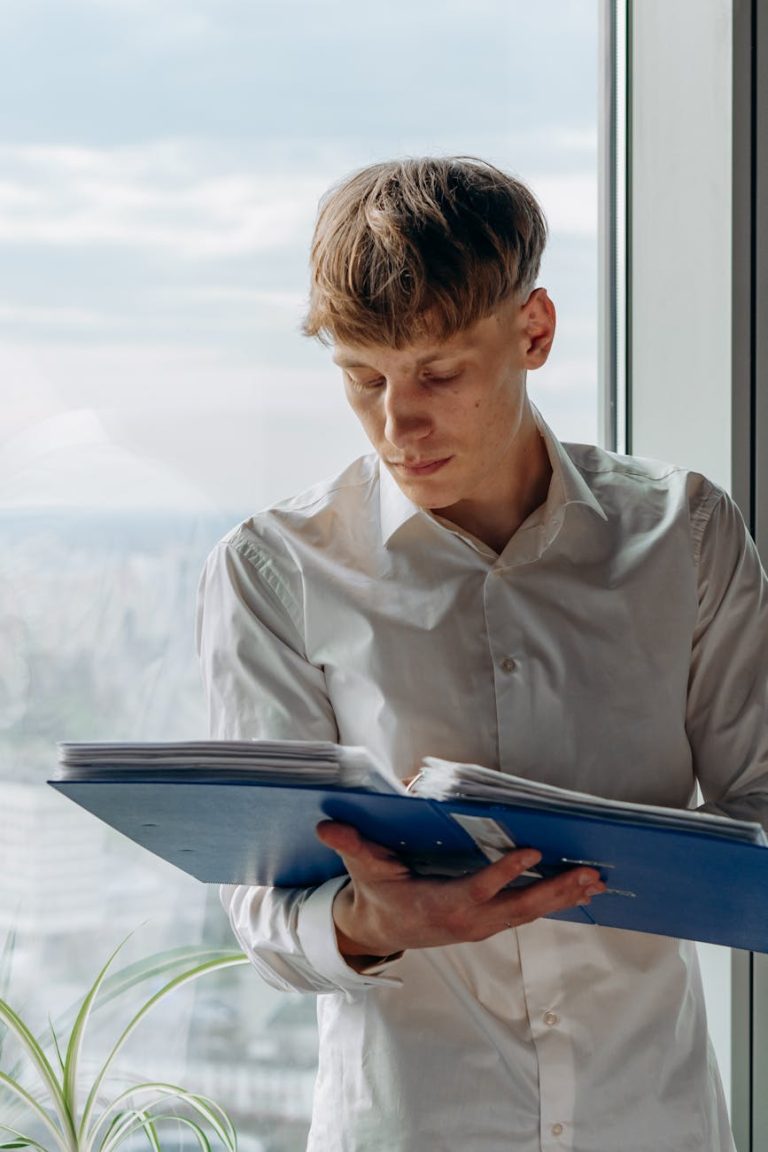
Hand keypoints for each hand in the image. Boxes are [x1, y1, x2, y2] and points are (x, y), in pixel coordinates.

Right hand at [316, 820, 605, 961]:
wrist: (381, 932)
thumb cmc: (377, 894)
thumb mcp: (363, 871)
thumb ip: (352, 846)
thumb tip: (327, 825)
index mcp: (440, 905)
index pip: (477, 889)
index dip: (504, 874)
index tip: (530, 853)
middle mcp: (468, 920)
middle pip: (518, 907)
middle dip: (555, 891)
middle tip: (589, 874)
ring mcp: (482, 925)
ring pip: (530, 912)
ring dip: (564, 897)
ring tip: (596, 881)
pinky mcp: (490, 923)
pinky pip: (528, 912)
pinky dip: (556, 901)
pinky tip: (581, 890)